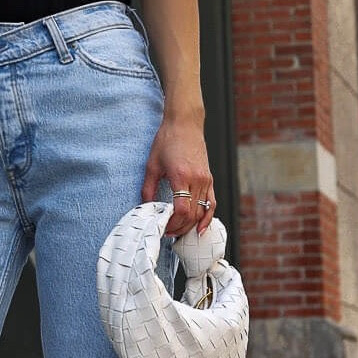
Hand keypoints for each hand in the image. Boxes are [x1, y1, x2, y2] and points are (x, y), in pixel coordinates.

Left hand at [141, 119, 215, 237]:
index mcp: (181, 176)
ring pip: (202, 211)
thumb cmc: (167, 140)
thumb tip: (146, 207)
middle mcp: (197, 179)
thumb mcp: (152, 165)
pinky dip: (207, 217)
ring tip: (179, 231)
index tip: (163, 227)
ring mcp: (206, 179)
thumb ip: (148, 189)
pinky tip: (201, 227)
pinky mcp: (209, 178)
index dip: (173, 223)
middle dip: (180, 227)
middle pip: (193, 214)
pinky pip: (211, 202)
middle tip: (168, 233)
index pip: (181, 209)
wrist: (184, 124)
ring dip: (191, 225)